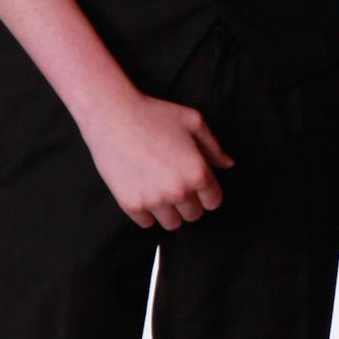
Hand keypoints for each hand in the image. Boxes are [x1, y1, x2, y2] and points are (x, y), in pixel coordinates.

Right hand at [78, 85, 233, 230]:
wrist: (111, 116)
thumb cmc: (154, 114)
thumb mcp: (193, 122)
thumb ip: (213, 147)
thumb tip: (227, 164)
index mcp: (198, 173)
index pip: (213, 201)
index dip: (207, 193)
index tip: (196, 186)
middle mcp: (179, 191)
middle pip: (193, 215)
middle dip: (189, 202)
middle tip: (175, 185)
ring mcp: (154, 200)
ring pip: (171, 224)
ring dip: (169, 211)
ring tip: (160, 191)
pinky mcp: (131, 205)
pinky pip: (146, 223)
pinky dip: (146, 212)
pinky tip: (143, 192)